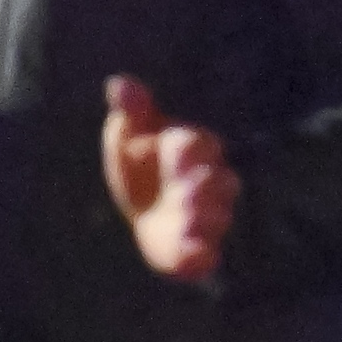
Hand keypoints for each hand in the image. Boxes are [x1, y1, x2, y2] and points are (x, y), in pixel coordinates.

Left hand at [101, 77, 237, 283]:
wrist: (141, 207)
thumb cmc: (139, 161)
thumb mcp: (128, 132)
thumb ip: (129, 109)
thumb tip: (120, 85)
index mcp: (192, 150)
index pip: (202, 144)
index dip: (190, 147)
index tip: (171, 147)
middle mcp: (207, 184)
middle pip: (221, 182)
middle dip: (205, 186)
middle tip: (186, 191)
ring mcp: (205, 217)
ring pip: (218, 218)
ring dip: (205, 219)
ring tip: (189, 219)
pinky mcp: (196, 249)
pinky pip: (206, 255)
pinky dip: (201, 256)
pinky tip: (192, 253)